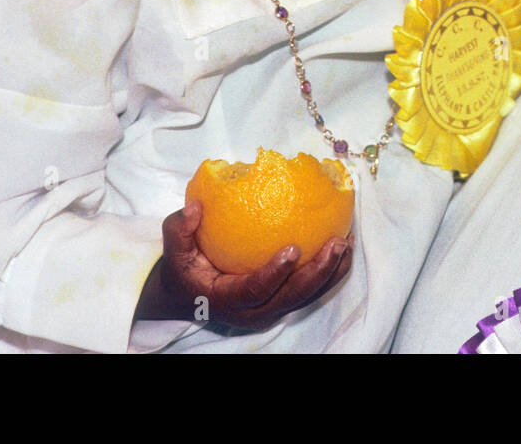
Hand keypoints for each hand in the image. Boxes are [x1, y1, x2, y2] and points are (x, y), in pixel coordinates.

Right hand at [134, 200, 352, 330]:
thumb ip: (179, 229)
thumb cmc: (183, 269)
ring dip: (331, 272)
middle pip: (292, 298)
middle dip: (318, 273)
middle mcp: (253, 311)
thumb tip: (195, 208)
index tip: (293, 248)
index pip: (254, 291)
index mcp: (227, 300)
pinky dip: (329, 270)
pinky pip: (310, 288)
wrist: (188, 296)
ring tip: (347, 243)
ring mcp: (270, 309)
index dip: (274, 274)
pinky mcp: (281, 301)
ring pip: (307, 296)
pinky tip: (343, 244)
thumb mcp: (173, 250)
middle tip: (336, 243)